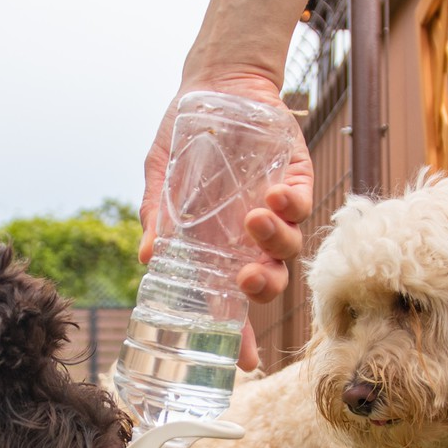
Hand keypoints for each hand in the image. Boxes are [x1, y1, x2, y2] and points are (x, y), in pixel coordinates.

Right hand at [139, 74, 313, 370]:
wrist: (216, 84)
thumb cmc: (183, 136)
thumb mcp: (159, 176)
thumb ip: (155, 215)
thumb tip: (144, 257)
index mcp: (217, 249)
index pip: (229, 302)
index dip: (238, 335)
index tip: (244, 363)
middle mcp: (249, 239)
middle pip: (267, 283)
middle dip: (263, 288)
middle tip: (248, 277)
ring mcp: (275, 211)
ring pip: (289, 248)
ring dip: (275, 242)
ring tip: (255, 217)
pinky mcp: (297, 178)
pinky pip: (303, 203)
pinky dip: (292, 204)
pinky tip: (274, 193)